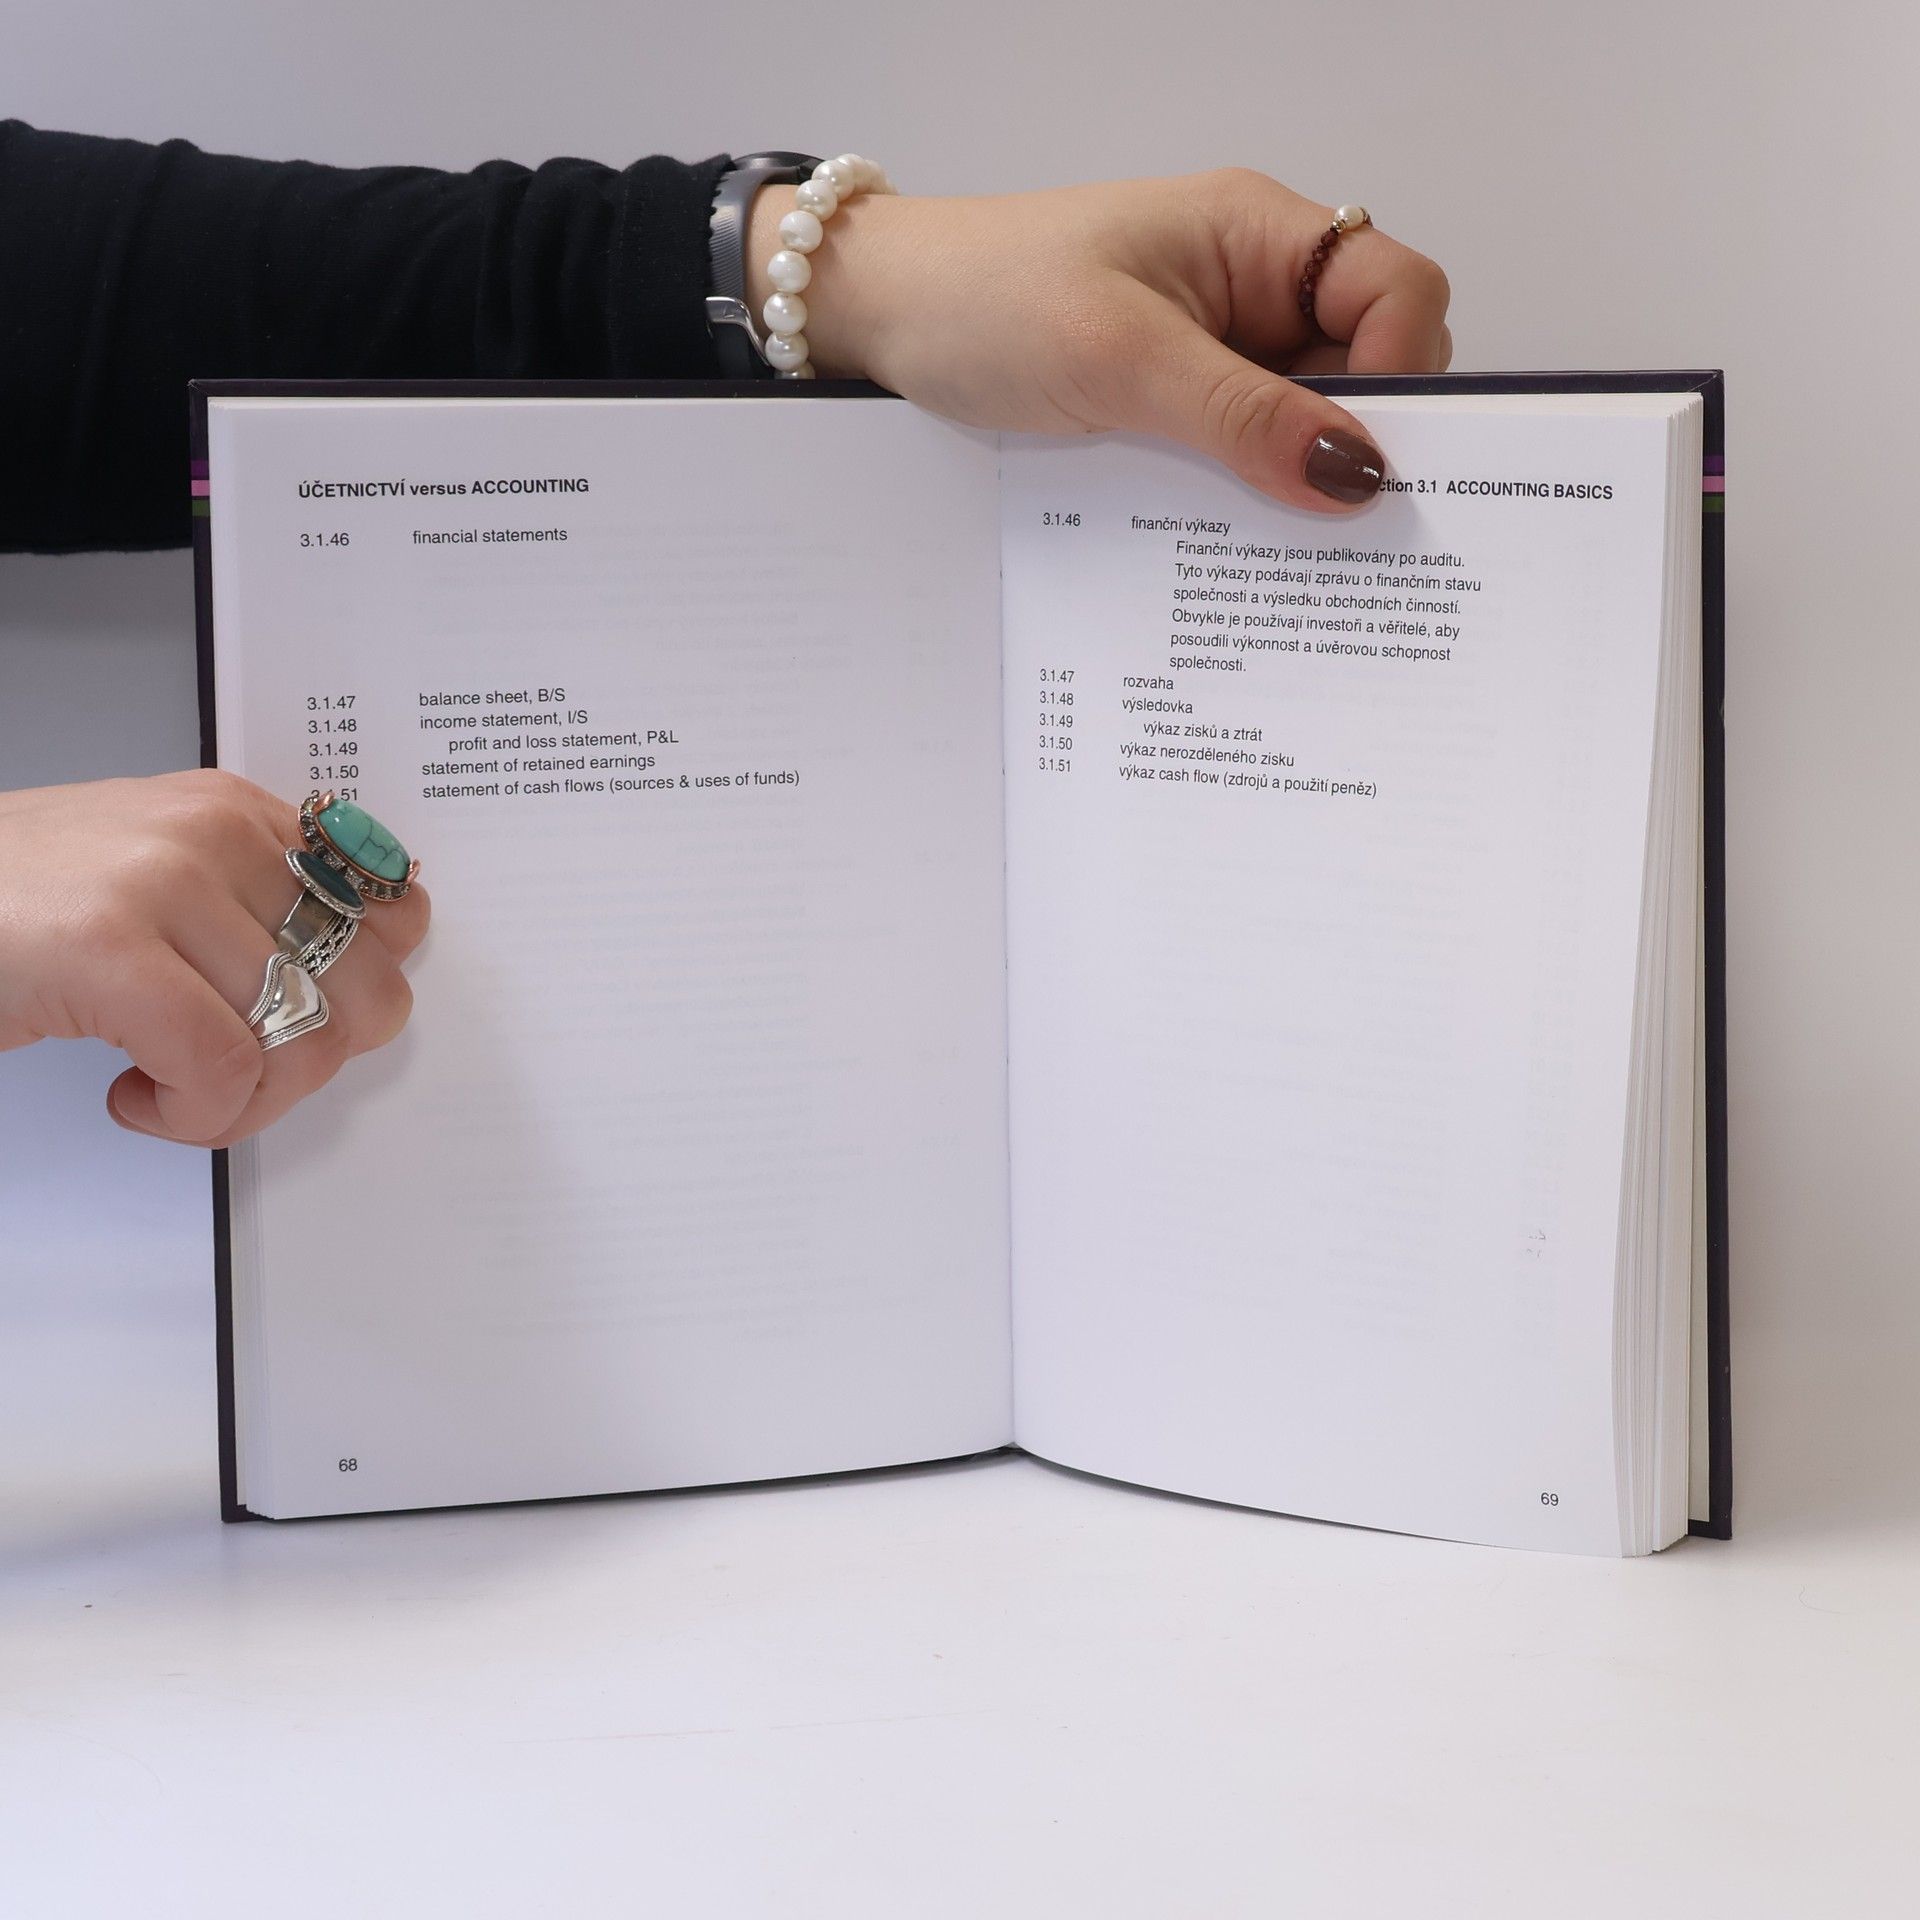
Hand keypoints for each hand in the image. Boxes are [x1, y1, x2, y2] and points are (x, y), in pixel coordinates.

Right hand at [0, 770, 427, 1146]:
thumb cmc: (10, 904)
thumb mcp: (154, 875)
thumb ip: (253, 906)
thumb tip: (360, 979)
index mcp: (236, 813)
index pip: (393, 912)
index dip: (361, 995)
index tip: (301, 1024)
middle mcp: (215, 834)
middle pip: (364, 989)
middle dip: (311, 1065)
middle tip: (232, 1076)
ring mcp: (164, 883)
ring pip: (303, 1040)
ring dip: (243, 1103)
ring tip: (170, 1089)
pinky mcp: (109, 949)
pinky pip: (224, 1070)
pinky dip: (192, 1117)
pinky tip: (131, 1097)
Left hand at [748, 167, 1450, 511]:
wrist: (881, 320)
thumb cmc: (983, 301)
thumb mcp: (1117, 359)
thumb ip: (1240, 416)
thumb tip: (1358, 476)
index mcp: (1258, 237)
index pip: (1398, 291)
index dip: (1405, 374)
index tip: (1365, 463)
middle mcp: (1252, 289)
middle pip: (1367, 365)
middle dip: (1356, 443)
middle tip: (1325, 529)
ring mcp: (1213, 351)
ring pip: (1302, 423)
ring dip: (1292, 481)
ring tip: (1265, 546)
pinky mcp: (1172, 405)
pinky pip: (1240, 453)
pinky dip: (1241, 495)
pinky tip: (1220, 538)